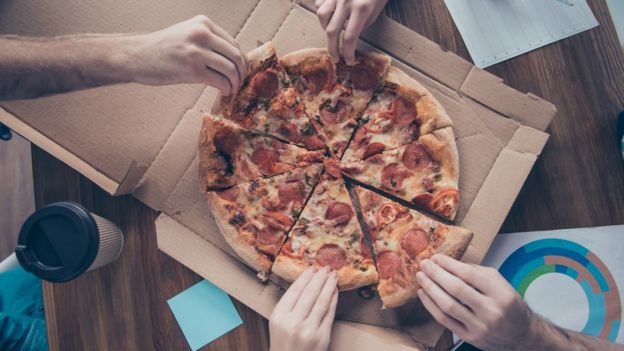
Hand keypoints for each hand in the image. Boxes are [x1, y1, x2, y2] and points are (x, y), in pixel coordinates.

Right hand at [129, 15, 246, 95]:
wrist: (137, 56)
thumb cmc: (162, 48)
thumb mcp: (187, 34)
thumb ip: (208, 41)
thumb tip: (233, 59)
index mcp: (203, 23)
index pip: (233, 43)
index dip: (242, 60)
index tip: (242, 71)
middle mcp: (202, 34)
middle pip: (235, 55)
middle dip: (242, 72)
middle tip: (240, 82)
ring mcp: (197, 51)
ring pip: (230, 69)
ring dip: (235, 83)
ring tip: (232, 89)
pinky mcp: (192, 69)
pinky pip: (220, 81)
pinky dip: (226, 88)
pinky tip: (224, 92)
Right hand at [269, 267, 338, 350]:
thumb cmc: (284, 343)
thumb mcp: (278, 323)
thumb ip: (289, 305)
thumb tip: (307, 283)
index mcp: (279, 316)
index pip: (294, 291)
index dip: (305, 278)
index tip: (312, 268)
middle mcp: (293, 322)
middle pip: (309, 293)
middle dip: (320, 278)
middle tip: (326, 267)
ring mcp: (308, 330)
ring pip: (322, 301)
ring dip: (329, 285)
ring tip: (333, 275)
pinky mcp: (322, 337)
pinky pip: (329, 313)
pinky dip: (333, 300)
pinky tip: (335, 291)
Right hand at [315, 0, 387, 63]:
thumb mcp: (376, 10)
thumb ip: (362, 24)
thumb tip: (350, 38)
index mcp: (361, 9)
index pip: (350, 37)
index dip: (348, 52)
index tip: (349, 61)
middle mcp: (345, 2)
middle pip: (332, 31)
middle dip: (333, 49)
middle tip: (335, 59)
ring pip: (322, 17)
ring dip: (325, 29)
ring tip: (332, 35)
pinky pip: (321, 4)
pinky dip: (323, 13)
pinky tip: (329, 17)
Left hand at [416, 254, 535, 350]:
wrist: (522, 336)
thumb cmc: (509, 306)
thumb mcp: (501, 284)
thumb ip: (478, 272)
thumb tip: (449, 263)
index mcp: (501, 294)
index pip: (469, 275)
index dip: (449, 264)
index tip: (436, 257)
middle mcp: (491, 311)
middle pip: (456, 289)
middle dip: (436, 274)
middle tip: (424, 264)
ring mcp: (480, 326)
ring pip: (448, 306)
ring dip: (430, 289)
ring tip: (421, 277)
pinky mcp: (469, 337)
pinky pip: (444, 320)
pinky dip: (431, 305)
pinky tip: (424, 294)